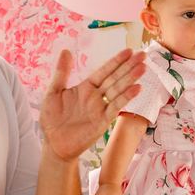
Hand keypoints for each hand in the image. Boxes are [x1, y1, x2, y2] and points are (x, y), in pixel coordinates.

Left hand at [40, 48, 145, 162]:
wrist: (53, 144)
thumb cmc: (51, 119)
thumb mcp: (54, 92)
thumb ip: (62, 72)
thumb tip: (66, 50)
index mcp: (86, 88)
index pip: (104, 71)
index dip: (116, 61)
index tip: (129, 51)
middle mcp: (96, 96)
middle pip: (115, 78)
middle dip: (129, 67)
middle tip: (143, 55)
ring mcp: (100, 109)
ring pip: (118, 91)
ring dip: (131, 79)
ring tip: (143, 68)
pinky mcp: (102, 122)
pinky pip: (116, 107)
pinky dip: (126, 98)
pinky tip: (136, 88)